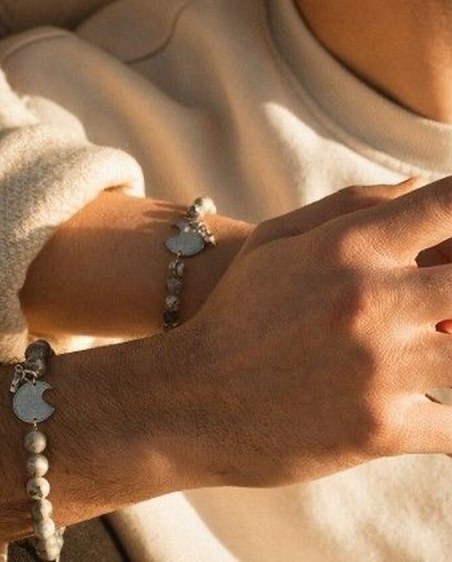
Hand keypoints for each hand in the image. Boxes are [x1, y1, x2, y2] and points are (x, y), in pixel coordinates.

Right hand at [178, 177, 451, 486]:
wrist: (189, 397)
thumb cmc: (236, 313)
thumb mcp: (274, 241)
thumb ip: (351, 206)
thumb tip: (421, 184)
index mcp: (345, 247)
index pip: (447, 205)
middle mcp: (368, 300)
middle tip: (440, 306)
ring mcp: (378, 368)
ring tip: (431, 348)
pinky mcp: (380, 430)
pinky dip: (448, 419)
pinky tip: (425, 406)